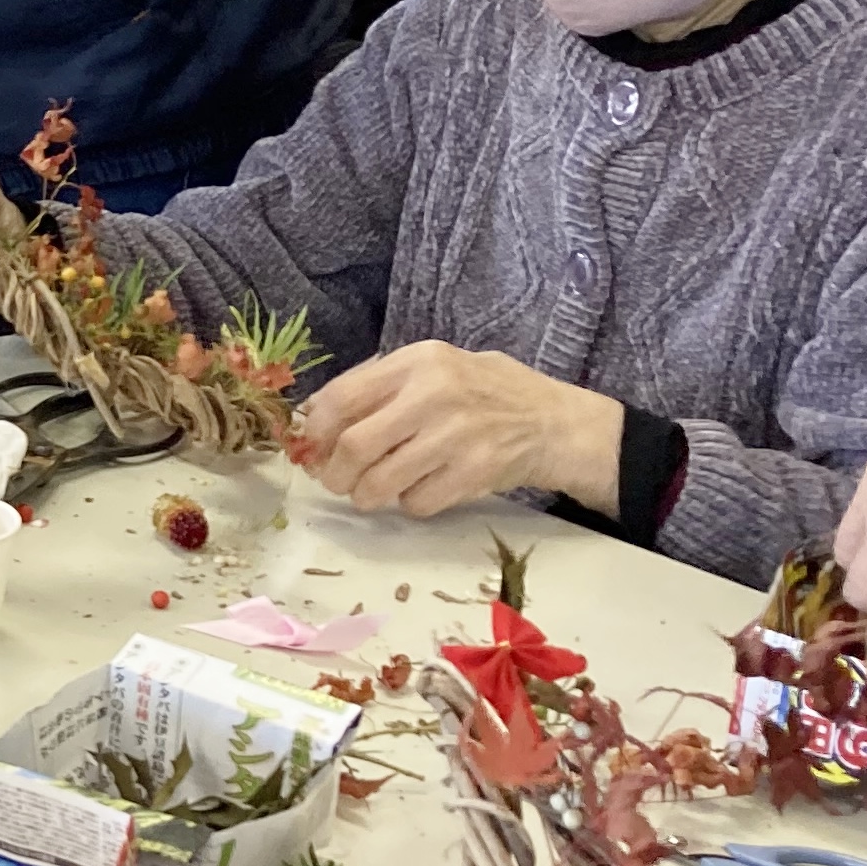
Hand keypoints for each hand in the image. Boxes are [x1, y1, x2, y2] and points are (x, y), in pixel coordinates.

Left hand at [288, 341, 617, 517]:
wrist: (554, 421)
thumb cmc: (483, 393)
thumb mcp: (433, 369)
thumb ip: (378, 385)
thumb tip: (311, 416)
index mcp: (418, 361)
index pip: (342, 398)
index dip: (317, 431)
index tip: (313, 448)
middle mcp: (436, 393)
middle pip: (355, 446)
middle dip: (335, 473)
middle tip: (337, 481)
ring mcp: (458, 434)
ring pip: (381, 482)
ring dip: (366, 495)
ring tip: (372, 492)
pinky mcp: (476, 472)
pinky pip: (416, 502)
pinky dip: (409, 504)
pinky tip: (422, 490)